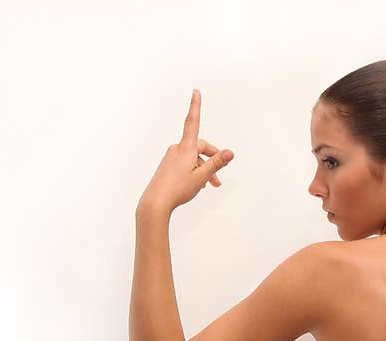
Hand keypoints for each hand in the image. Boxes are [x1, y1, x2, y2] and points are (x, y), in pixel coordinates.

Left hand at [136, 89, 233, 218]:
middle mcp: (177, 149)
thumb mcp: (201, 177)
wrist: (155, 202)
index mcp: (186, 148)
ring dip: (204, 169)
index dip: (195, 106)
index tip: (195, 91)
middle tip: (219, 180)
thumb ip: (216, 163)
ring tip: (210, 185)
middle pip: (200, 148)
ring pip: (193, 158)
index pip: (193, 122)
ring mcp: (171, 157)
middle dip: (212, 161)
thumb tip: (230, 152)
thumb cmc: (177, 189)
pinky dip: (194, 171)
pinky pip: (185, 163)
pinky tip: (196, 184)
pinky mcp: (168, 165)